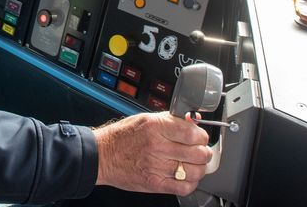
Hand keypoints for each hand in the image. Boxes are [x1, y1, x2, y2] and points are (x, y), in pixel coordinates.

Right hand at [93, 112, 212, 196]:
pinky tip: (186, 177)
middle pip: (198, 153)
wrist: (102, 155)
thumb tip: (192, 121)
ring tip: (195, 164)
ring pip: (194, 172)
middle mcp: (157, 146)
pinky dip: (191, 183)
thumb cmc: (122, 136)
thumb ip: (170, 119)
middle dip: (204, 152)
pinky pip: (184, 187)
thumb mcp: (145, 118)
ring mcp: (156, 167)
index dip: (202, 136)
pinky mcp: (155, 184)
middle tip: (201, 151)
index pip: (193, 133)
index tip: (200, 137)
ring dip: (199, 168)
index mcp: (155, 126)